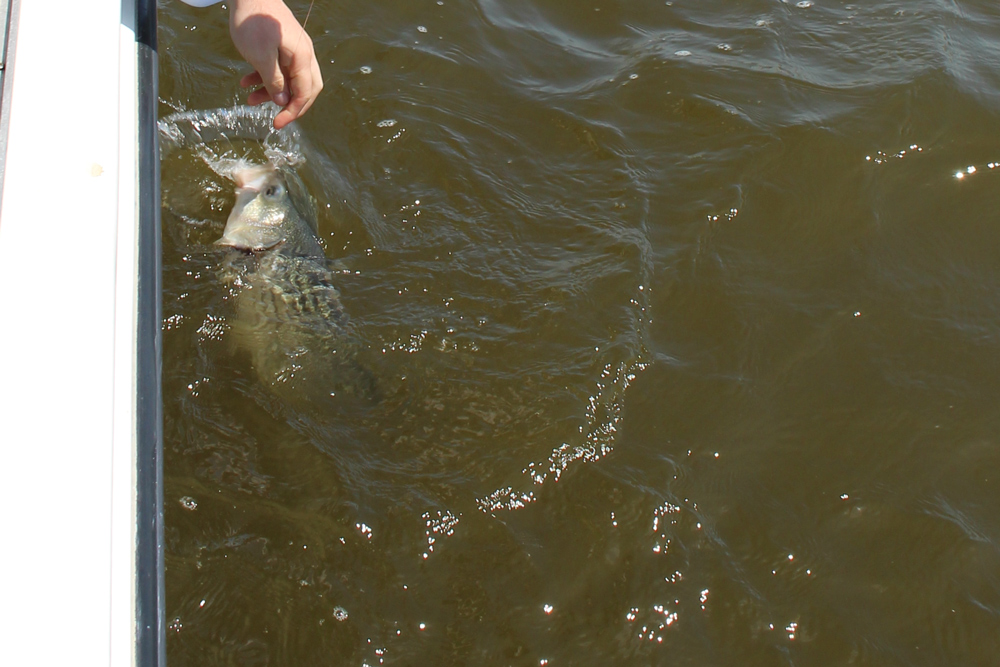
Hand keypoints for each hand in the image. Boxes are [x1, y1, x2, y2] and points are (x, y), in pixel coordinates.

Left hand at [229, 0, 323, 128]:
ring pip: (288, 79)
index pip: (305, 92)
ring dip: (271, 92)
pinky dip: (264, 77)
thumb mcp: (261, 56)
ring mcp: (293, 49)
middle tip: (276, 118)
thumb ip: (274, 81)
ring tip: (250, 98)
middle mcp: (303, 54)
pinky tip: (246, 81)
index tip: (278, 124)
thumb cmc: (254, 21)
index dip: (293, 111)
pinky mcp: (281, 46)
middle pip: (304, 88)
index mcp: (302, 57)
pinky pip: (278, 68)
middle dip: (289, 105)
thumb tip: (283, 101)